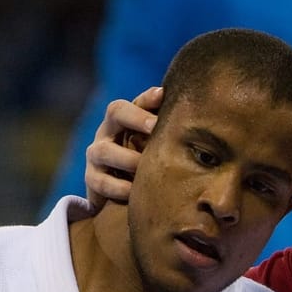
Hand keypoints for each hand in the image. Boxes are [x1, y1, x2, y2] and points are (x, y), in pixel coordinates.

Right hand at [85, 87, 161, 208]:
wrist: (120, 194)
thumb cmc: (146, 163)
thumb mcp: (157, 145)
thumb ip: (169, 131)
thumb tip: (199, 115)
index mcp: (124, 119)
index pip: (136, 99)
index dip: (146, 99)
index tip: (163, 97)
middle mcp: (108, 132)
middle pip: (116, 112)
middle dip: (136, 118)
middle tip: (155, 127)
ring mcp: (96, 156)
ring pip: (104, 150)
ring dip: (127, 159)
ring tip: (145, 166)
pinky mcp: (92, 180)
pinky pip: (102, 182)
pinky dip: (119, 187)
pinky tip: (135, 191)